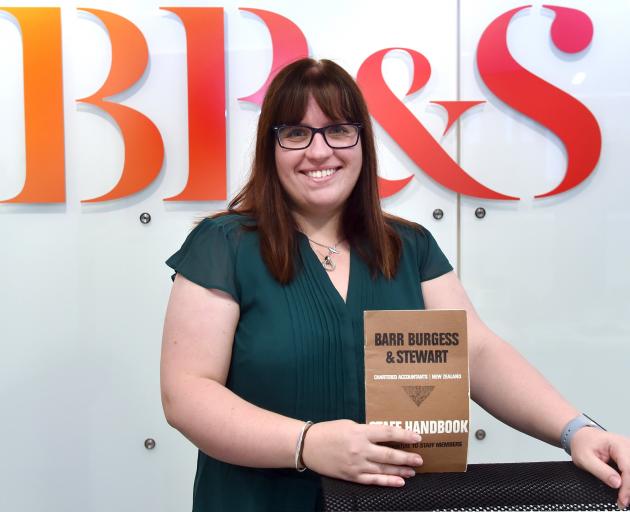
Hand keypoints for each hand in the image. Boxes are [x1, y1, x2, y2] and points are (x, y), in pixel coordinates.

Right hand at [301, 419, 422, 486]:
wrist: (308, 446)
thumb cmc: (328, 431)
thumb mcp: (349, 424)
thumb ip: (367, 430)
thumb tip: (384, 436)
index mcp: (360, 432)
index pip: (388, 432)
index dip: (404, 435)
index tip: (417, 437)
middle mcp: (361, 449)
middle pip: (389, 454)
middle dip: (407, 457)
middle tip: (420, 458)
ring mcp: (357, 465)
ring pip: (384, 469)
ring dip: (401, 470)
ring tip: (413, 470)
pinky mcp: (352, 476)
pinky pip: (373, 480)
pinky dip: (388, 482)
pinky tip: (399, 482)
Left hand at [570, 427, 629, 508]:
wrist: (581, 437)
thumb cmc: (582, 444)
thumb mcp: (585, 459)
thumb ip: (601, 471)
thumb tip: (617, 483)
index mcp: (617, 444)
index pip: (628, 468)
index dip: (627, 486)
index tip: (622, 499)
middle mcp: (627, 446)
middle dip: (629, 488)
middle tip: (622, 501)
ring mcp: (629, 452)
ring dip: (629, 486)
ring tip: (623, 498)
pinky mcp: (628, 458)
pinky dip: (628, 482)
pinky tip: (624, 490)